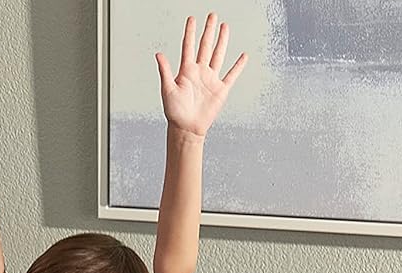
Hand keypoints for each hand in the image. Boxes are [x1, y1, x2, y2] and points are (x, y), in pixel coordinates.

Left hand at [156, 13, 246, 137]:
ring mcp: (211, 79)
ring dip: (222, 41)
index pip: (189, 46)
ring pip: (218, 55)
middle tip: (212, 16)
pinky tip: (243, 56)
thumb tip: (158, 54)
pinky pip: (231, 75)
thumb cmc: (174, 111)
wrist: (186, 128)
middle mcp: (199, 72)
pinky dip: (238, 66)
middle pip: (205, 46)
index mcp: (186, 71)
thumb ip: (165, 71)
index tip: (192, 18)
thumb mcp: (167, 89)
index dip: (190, 32)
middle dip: (209, 30)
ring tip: (225, 27)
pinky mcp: (221, 90)